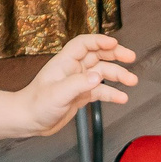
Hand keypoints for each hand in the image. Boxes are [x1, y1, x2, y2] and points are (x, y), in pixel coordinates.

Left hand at [17, 34, 136, 136]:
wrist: (28, 121)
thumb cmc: (36, 104)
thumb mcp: (57, 94)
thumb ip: (78, 84)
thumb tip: (97, 77)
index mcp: (64, 62)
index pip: (84, 44)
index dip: (99, 40)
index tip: (115, 42)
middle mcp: (73, 69)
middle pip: (97, 55)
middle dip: (115, 55)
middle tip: (131, 57)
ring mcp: (78, 82)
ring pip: (102, 73)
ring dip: (117, 75)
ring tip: (132, 81)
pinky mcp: (80, 95)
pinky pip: (100, 91)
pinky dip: (112, 93)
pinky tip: (121, 98)